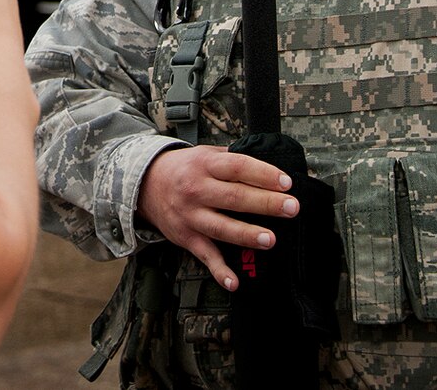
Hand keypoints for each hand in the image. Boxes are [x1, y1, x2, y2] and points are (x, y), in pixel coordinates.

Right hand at [137, 145, 299, 290]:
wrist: (145, 184)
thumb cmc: (185, 169)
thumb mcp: (206, 154)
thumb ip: (234, 158)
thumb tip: (272, 162)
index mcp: (205, 165)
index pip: (238, 167)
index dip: (263, 174)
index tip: (286, 182)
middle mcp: (197, 189)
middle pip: (234, 197)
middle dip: (265, 203)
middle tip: (291, 208)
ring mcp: (191, 215)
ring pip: (222, 227)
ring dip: (247, 234)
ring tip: (271, 240)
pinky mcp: (186, 237)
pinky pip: (205, 256)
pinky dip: (219, 271)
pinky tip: (234, 282)